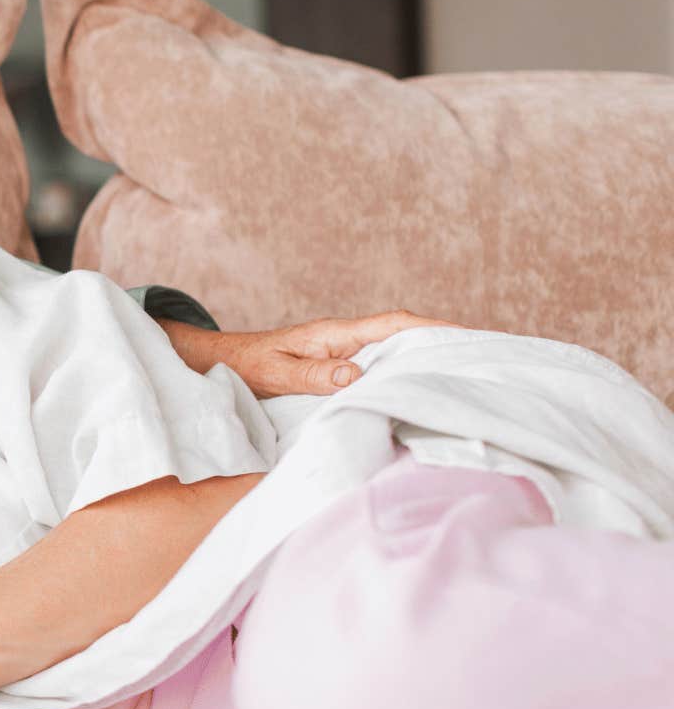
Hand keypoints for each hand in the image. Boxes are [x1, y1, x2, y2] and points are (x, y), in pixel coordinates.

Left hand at [214, 309, 463, 397]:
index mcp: (336, 334)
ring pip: (395, 348)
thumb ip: (314, 376)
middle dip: (442, 338)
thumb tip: (356, 375)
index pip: (391, 324)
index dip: (429, 326)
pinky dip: (404, 368)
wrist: (225, 363)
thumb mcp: (279, 374)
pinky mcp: (340, 364)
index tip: (464, 334)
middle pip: (403, 332)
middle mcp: (346, 338)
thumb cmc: (249, 366)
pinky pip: (380, 363)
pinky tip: (421, 383)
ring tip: (466, 369)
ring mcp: (345, 350)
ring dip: (426, 354)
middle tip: (484, 353)